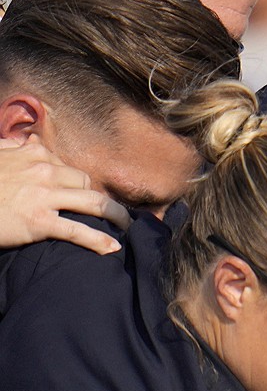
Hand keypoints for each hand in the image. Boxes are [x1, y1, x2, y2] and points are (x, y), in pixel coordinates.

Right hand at [0, 139, 128, 252]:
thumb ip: (15, 148)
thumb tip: (30, 142)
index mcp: (34, 155)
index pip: (70, 169)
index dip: (81, 185)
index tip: (87, 197)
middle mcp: (44, 171)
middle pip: (86, 185)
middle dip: (99, 200)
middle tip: (110, 214)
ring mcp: (43, 196)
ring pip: (94, 204)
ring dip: (116, 216)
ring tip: (126, 227)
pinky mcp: (39, 221)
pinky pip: (78, 231)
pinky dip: (99, 240)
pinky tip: (113, 248)